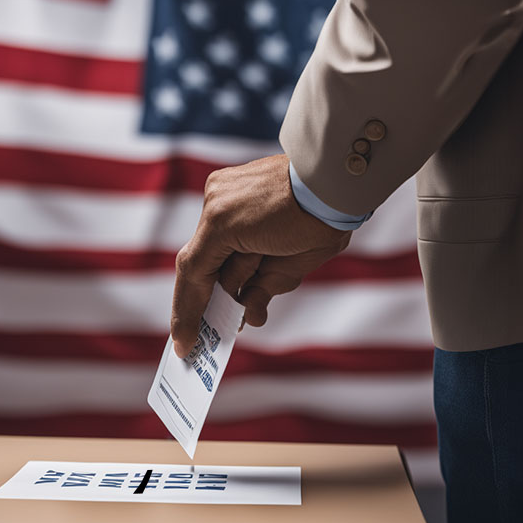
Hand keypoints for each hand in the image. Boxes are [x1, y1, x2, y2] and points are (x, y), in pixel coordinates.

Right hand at [171, 154, 350, 356]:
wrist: (337, 176)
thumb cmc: (319, 221)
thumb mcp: (291, 267)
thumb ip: (260, 289)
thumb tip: (247, 314)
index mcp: (221, 224)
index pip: (194, 276)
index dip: (188, 314)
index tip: (185, 345)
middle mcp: (213, 203)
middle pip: (201, 263)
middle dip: (211, 297)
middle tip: (207, 333)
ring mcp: (220, 190)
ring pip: (214, 246)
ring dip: (233, 271)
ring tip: (256, 285)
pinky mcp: (231, 184)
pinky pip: (224, 227)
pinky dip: (236, 250)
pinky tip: (258, 261)